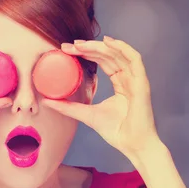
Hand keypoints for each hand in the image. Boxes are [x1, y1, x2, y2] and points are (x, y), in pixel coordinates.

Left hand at [41, 36, 160, 159]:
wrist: (132, 145)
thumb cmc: (116, 132)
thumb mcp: (86, 115)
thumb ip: (68, 107)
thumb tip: (46, 101)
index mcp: (120, 84)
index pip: (103, 62)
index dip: (86, 54)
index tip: (67, 50)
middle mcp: (129, 79)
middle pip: (109, 56)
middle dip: (88, 48)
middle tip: (69, 46)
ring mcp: (136, 79)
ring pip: (118, 54)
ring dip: (99, 46)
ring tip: (80, 44)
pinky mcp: (142, 82)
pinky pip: (134, 59)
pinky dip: (122, 47)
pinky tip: (107, 42)